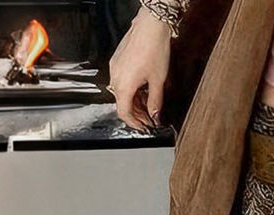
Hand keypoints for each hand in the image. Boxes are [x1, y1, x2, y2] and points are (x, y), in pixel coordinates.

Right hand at [107, 8, 171, 131]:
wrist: (150, 27)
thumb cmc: (154, 50)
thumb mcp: (158, 81)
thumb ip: (155, 102)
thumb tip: (155, 115)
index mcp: (124, 85)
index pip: (124, 112)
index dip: (134, 123)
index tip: (144, 128)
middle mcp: (115, 77)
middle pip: (122, 103)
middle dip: (136, 114)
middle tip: (150, 118)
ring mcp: (115, 67)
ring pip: (122, 93)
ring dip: (134, 102)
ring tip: (149, 106)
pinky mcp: (118, 61)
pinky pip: (121, 81)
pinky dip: (131, 90)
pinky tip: (143, 91)